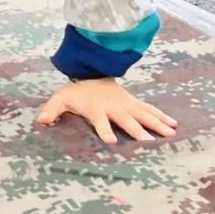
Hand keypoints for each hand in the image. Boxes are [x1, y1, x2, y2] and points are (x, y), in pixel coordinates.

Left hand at [37, 78, 177, 144]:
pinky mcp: (134, 103)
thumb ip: (52, 110)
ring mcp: (126, 105)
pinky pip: (150, 110)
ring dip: (156, 124)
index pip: (100, 122)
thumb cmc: (76, 92)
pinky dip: (162, 116)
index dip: (104, 131)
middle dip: (136, 130)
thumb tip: (40, 121)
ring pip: (143, 115)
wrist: (91, 72)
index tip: (111, 141)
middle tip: (147, 142)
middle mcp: (113, 108)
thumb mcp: (61, 98)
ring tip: (170, 134)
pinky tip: (174, 125)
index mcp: (96, 110)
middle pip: (126, 120)